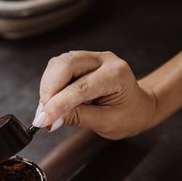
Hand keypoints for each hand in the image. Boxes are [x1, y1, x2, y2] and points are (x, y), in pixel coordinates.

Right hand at [32, 51, 157, 138]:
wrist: (138, 105)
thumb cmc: (128, 115)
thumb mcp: (107, 123)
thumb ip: (78, 118)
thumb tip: (50, 119)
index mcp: (116, 75)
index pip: (80, 87)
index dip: (57, 104)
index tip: (42, 121)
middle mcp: (104, 60)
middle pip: (65, 65)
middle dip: (49, 90)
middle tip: (43, 115)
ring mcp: (91, 57)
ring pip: (58, 64)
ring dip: (47, 87)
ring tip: (48, 110)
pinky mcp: (81, 60)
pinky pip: (58, 67)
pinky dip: (50, 85)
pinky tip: (52, 101)